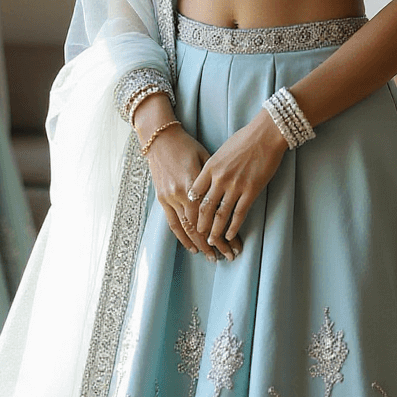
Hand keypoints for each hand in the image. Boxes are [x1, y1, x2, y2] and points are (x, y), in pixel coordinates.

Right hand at [143, 123, 226, 259]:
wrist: (160, 139)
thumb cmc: (188, 146)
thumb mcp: (207, 159)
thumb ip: (215, 181)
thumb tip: (231, 199)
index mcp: (197, 182)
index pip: (214, 216)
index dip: (225, 233)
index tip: (236, 244)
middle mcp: (182, 193)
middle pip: (201, 226)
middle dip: (215, 244)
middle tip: (228, 256)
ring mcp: (170, 197)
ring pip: (187, 228)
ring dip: (200, 245)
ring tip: (212, 257)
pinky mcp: (162, 198)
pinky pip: (173, 223)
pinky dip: (182, 237)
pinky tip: (192, 247)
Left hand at [188, 109, 287, 251]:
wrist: (266, 134)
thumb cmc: (245, 139)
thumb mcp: (221, 152)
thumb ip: (213, 168)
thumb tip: (207, 182)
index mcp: (209, 167)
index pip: (195, 193)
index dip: (191, 209)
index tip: (190, 218)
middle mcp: (219, 178)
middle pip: (204, 208)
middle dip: (200, 225)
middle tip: (199, 236)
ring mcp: (235, 185)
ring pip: (220, 214)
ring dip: (215, 231)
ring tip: (212, 242)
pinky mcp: (251, 190)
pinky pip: (239, 214)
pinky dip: (233, 227)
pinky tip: (230, 236)